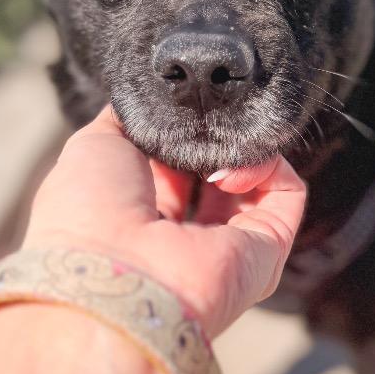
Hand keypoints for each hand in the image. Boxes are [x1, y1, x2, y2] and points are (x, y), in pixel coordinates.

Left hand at [22, 105, 306, 338]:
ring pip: (259, 179)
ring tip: (212, 146)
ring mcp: (232, 245)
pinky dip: (268, 165)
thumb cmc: (88, 213)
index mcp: (143, 214)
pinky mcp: (268, 251)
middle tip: (200, 121)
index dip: (182, 130)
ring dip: (241, 148)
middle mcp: (189, 235)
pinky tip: (231, 165)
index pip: (179, 164)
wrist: (110, 274)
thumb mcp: (94, 146)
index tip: (177, 109)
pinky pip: (287, 192)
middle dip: (215, 136)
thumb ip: (127, 119)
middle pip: (222, 169)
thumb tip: (154, 99)